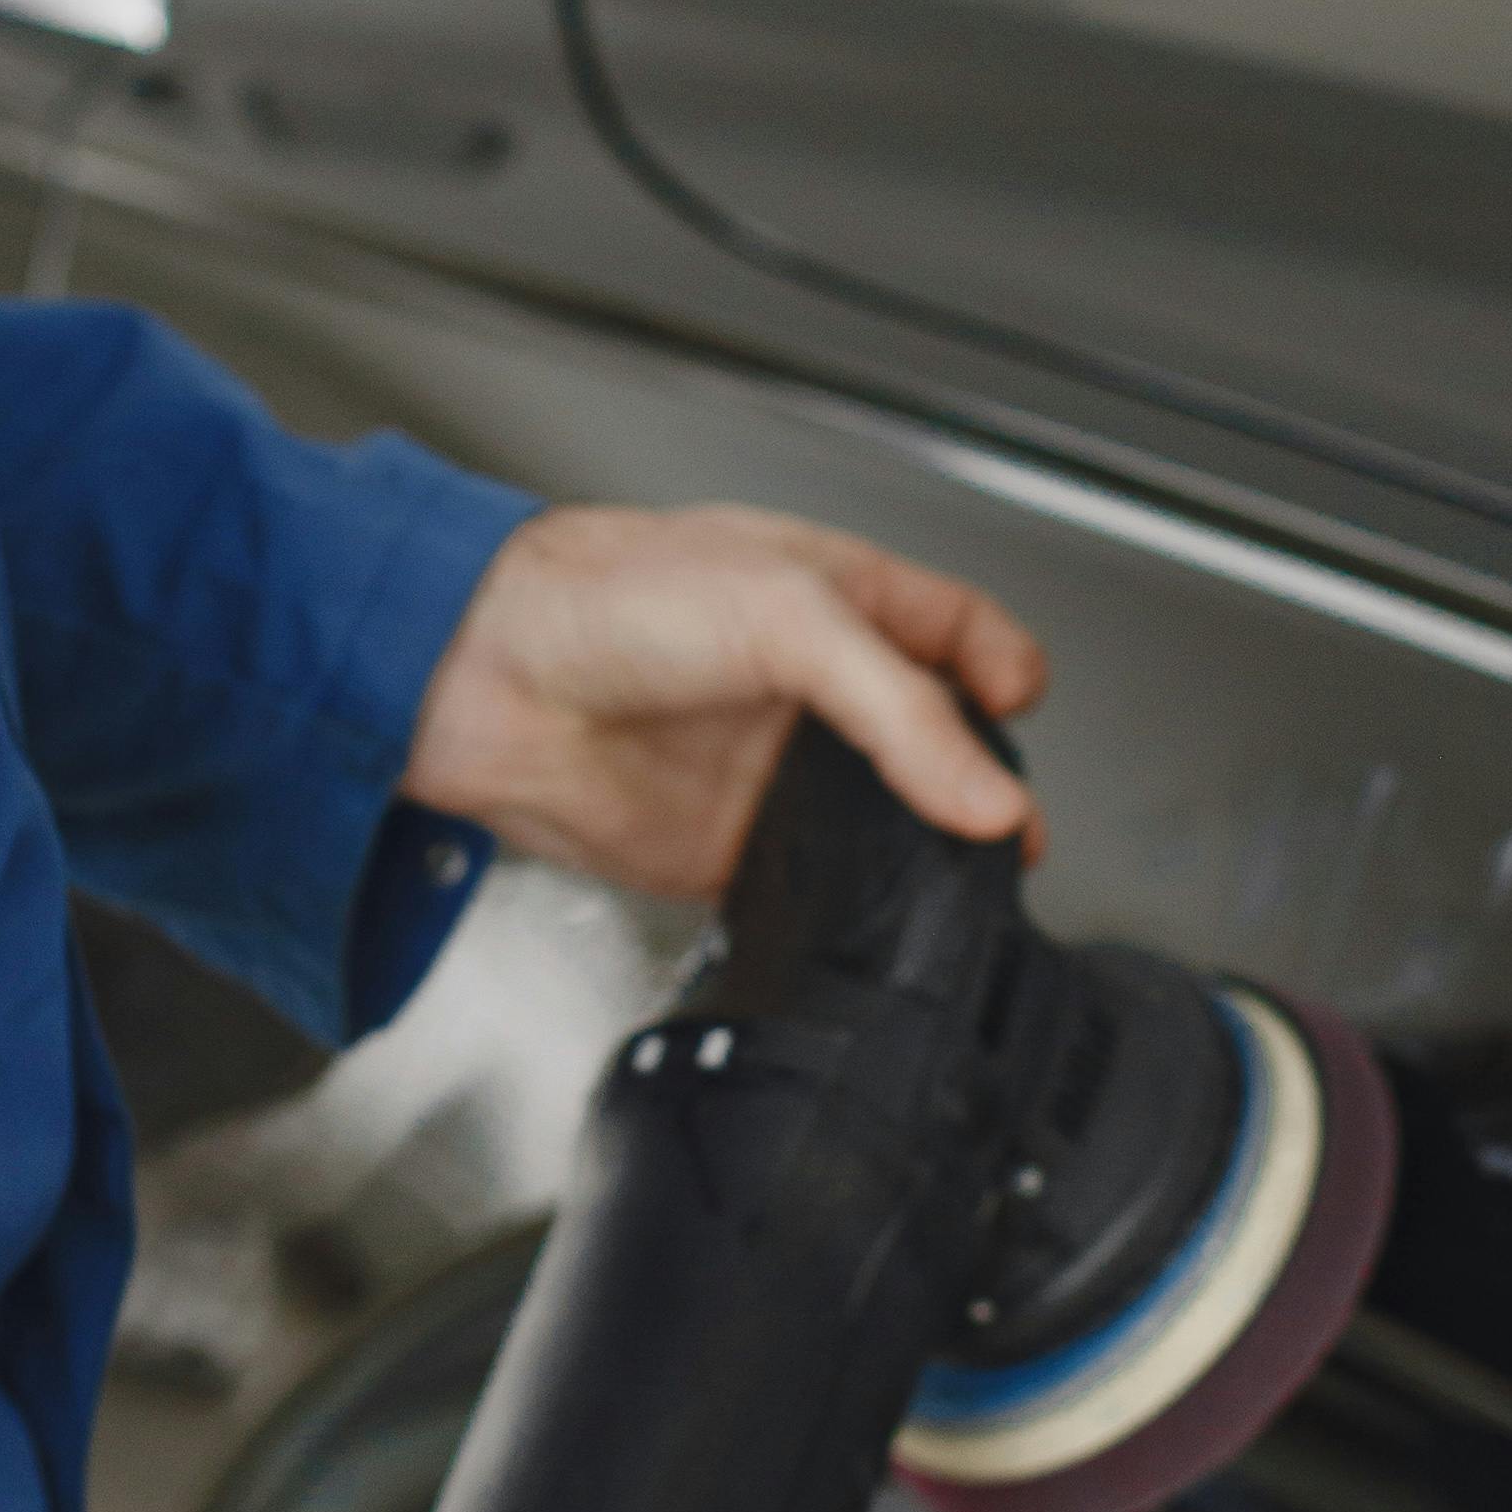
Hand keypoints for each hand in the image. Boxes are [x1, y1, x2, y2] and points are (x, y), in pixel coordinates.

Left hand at [401, 501, 1043, 898]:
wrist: (488, 674)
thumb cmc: (607, 595)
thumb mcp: (787, 612)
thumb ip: (900, 708)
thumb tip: (990, 794)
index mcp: (837, 598)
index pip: (959, 633)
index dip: (1004, 672)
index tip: (1022, 716)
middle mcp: (812, 686)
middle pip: (936, 740)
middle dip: (983, 780)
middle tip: (1009, 826)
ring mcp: (775, 771)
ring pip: (886, 823)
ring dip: (928, 853)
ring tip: (967, 881)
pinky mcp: (733, 848)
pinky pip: (817, 889)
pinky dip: (855, 910)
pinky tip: (878, 916)